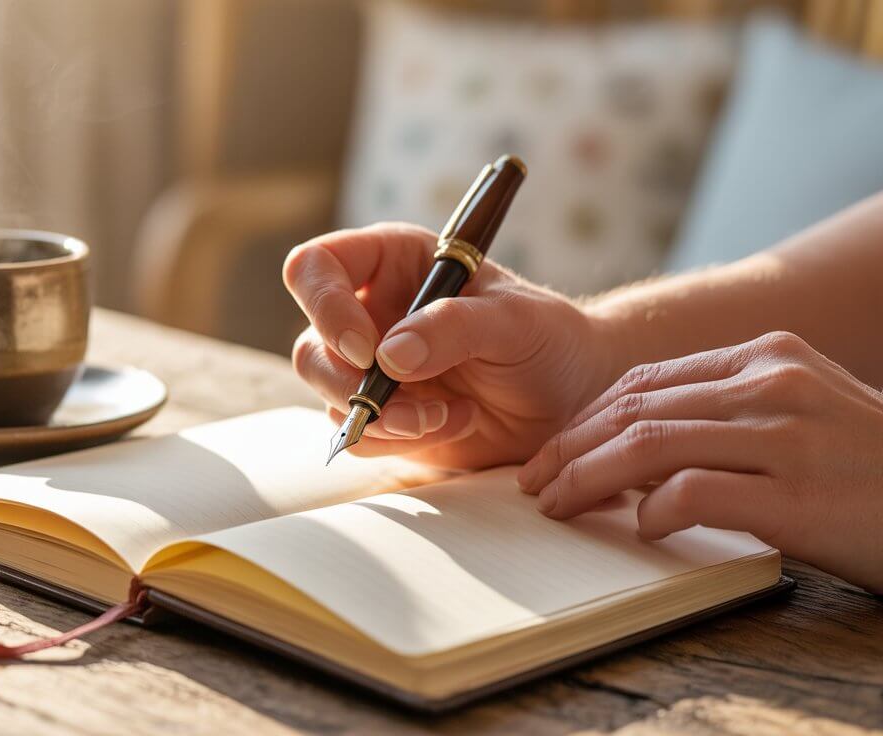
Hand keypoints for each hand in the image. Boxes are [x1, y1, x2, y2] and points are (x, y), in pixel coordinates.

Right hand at [283, 222, 617, 469]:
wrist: (571, 396)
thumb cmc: (546, 337)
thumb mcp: (513, 319)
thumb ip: (453, 327)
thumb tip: (389, 357)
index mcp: (390, 262)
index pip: (315, 267)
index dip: (325, 306)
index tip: (368, 350)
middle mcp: (369, 312)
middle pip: (311, 345)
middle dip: (352, 384)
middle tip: (411, 403)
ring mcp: (371, 369)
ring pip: (329, 396)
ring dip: (387, 418)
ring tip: (449, 414)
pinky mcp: (384, 417)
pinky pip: (360, 436)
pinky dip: (403, 440)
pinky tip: (455, 422)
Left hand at [519, 331, 882, 594]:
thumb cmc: (876, 468)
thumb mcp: (806, 408)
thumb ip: (731, 409)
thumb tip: (641, 441)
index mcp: (766, 355)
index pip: (645, 379)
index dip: (587, 418)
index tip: (555, 451)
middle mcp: (770, 383)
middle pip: (634, 407)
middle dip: (570, 448)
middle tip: (535, 482)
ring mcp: (784, 436)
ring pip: (648, 444)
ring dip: (587, 479)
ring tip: (558, 505)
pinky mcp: (795, 496)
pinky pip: (692, 494)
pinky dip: (653, 512)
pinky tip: (641, 530)